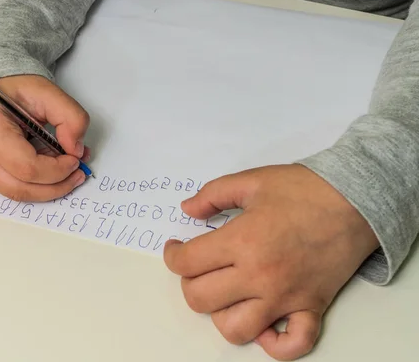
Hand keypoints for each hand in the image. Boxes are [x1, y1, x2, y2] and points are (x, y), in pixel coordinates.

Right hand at [0, 75, 89, 201]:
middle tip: (78, 174)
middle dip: (55, 186)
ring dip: (48, 188)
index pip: (27, 168)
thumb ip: (71, 117)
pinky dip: (36, 183)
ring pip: (16, 193)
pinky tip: (51, 168)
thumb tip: (76, 150)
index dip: (57, 170)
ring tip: (68, 171)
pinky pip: (12, 186)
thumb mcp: (48, 92)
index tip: (75, 159)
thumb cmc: (14, 88)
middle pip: (20, 189)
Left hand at [163, 164, 378, 360]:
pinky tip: (265, 323)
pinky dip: (274, 343)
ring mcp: (285, 297)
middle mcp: (259, 276)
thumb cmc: (303, 189)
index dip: (172, 255)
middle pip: (200, 300)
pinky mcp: (311, 308)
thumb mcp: (252, 181)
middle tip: (199, 267)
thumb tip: (187, 209)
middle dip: (190, 282)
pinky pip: (291, 345)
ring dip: (222, 314)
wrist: (355, 200)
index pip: (186, 263)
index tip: (176, 248)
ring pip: (236, 330)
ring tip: (227, 293)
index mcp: (242, 241)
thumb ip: (212, 195)